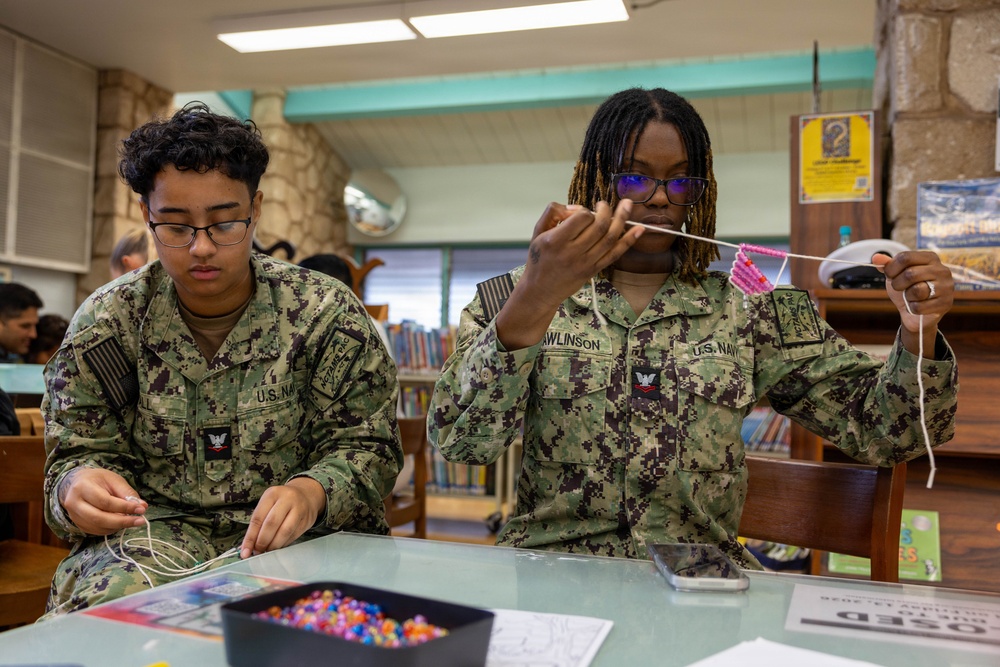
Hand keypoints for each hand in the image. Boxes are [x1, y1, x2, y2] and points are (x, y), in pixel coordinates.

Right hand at [57, 467, 147, 534]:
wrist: (77, 483)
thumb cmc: (98, 479)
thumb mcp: (113, 479)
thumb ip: (127, 492)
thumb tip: (142, 506)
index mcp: (82, 487)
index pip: (105, 501)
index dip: (124, 507)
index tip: (141, 509)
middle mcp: (74, 503)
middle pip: (99, 518)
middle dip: (122, 521)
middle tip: (140, 521)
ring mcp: (74, 516)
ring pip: (98, 527)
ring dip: (118, 526)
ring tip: (133, 521)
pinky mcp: (78, 524)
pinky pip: (96, 531)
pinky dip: (111, 529)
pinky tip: (121, 523)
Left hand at [240, 477, 325, 558]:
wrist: (306, 495)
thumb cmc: (281, 502)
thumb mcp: (268, 504)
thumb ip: (259, 523)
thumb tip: (249, 546)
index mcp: (272, 494)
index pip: (258, 518)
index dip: (250, 537)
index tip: (245, 551)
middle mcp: (287, 499)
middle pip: (271, 524)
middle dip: (262, 541)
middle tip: (258, 551)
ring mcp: (299, 508)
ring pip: (285, 531)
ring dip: (274, 545)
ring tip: (267, 550)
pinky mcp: (307, 519)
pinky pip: (294, 536)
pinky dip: (284, 544)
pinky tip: (278, 546)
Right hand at [496, 199, 642, 349]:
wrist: (541, 290)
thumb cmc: (539, 259)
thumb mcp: (537, 232)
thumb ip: (552, 212)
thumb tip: (575, 207)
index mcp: (556, 241)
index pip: (581, 218)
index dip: (585, 210)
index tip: (581, 211)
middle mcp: (572, 252)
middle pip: (600, 226)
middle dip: (606, 210)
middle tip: (604, 205)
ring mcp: (585, 263)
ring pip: (611, 238)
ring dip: (622, 219)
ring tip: (627, 205)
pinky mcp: (594, 270)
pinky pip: (615, 254)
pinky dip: (629, 240)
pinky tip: (639, 229)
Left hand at [872, 250, 953, 355]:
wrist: (913, 312)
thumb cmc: (906, 289)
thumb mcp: (895, 275)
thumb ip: (886, 265)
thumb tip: (875, 258)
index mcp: (930, 258)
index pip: (905, 257)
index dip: (891, 268)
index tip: (889, 275)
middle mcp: (942, 270)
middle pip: (910, 273)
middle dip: (897, 284)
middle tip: (899, 288)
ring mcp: (947, 287)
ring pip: (917, 290)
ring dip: (907, 297)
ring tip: (910, 297)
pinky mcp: (946, 303)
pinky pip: (920, 307)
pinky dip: (912, 308)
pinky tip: (916, 306)